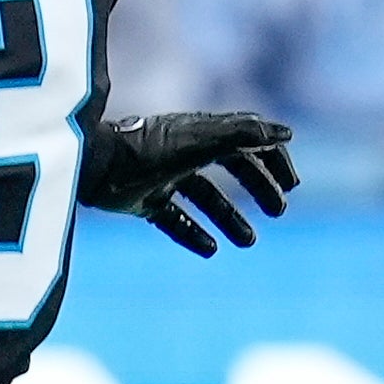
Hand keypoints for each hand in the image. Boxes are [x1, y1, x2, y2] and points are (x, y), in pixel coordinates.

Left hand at [80, 112, 297, 257]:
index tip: (292, 184)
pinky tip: (211, 250)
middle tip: (278, 212)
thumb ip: (242, 135)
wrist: (91, 167)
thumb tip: (286, 133)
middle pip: (231, 167)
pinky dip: (192, 233)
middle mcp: (183, 152)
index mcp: (199, 133)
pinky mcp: (141, 200)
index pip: (247, 140)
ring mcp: (162, 176)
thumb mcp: (199, 142)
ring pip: (204, 197)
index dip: (272, 158)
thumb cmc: (145, 151)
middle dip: (258, 187)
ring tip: (249, 242)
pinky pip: (173, 218)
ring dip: (230, 218)